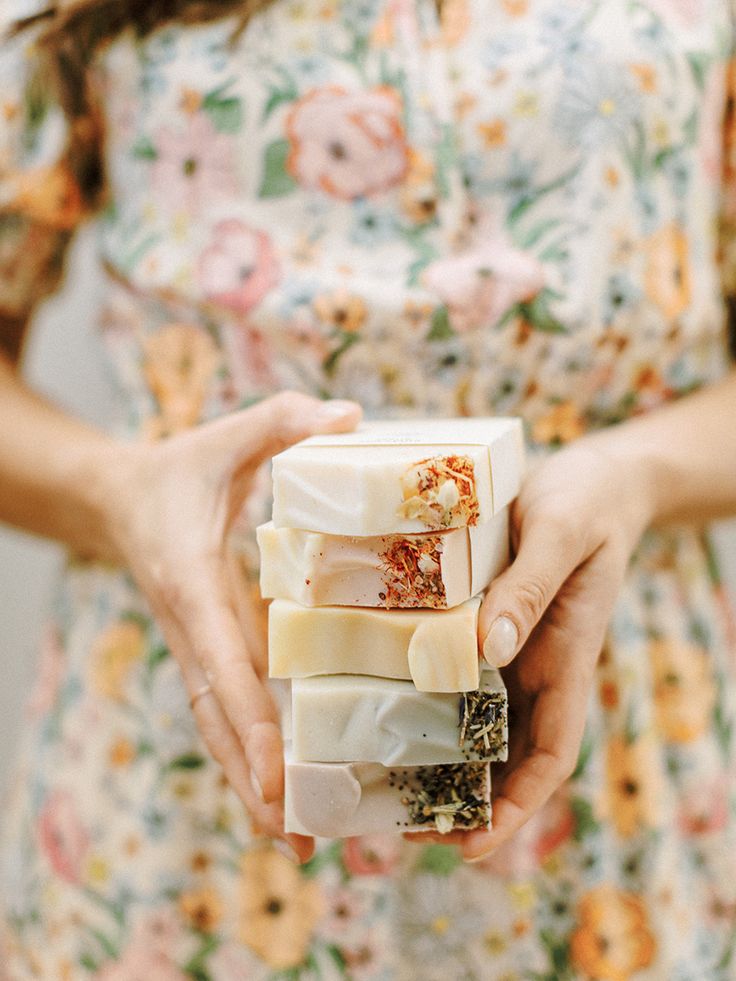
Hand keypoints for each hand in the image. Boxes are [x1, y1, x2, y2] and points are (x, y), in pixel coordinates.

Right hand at [104, 392, 361, 861]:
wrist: (121, 501)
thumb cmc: (181, 470)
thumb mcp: (229, 435)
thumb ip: (282, 420)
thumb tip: (352, 417)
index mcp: (192, 583)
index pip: (219, 662)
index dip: (247, 719)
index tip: (277, 774)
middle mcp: (192, 629)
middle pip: (217, 718)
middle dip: (253, 779)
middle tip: (299, 838)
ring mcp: (197, 648)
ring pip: (220, 728)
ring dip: (252, 784)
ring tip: (300, 842)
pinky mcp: (210, 653)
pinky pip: (228, 713)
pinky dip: (253, 755)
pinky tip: (287, 795)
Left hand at [407, 433, 654, 860]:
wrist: (591, 477)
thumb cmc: (586, 503)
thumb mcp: (561, 535)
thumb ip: (530, 588)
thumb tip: (490, 648)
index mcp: (566, 660)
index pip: (550, 755)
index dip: (516, 808)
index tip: (471, 844)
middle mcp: (533, 666)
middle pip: (503, 754)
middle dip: (461, 799)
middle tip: (399, 827)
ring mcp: (506, 647)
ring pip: (472, 719)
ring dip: (435, 756)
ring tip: (379, 784)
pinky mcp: (481, 622)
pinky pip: (453, 670)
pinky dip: (425, 696)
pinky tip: (380, 700)